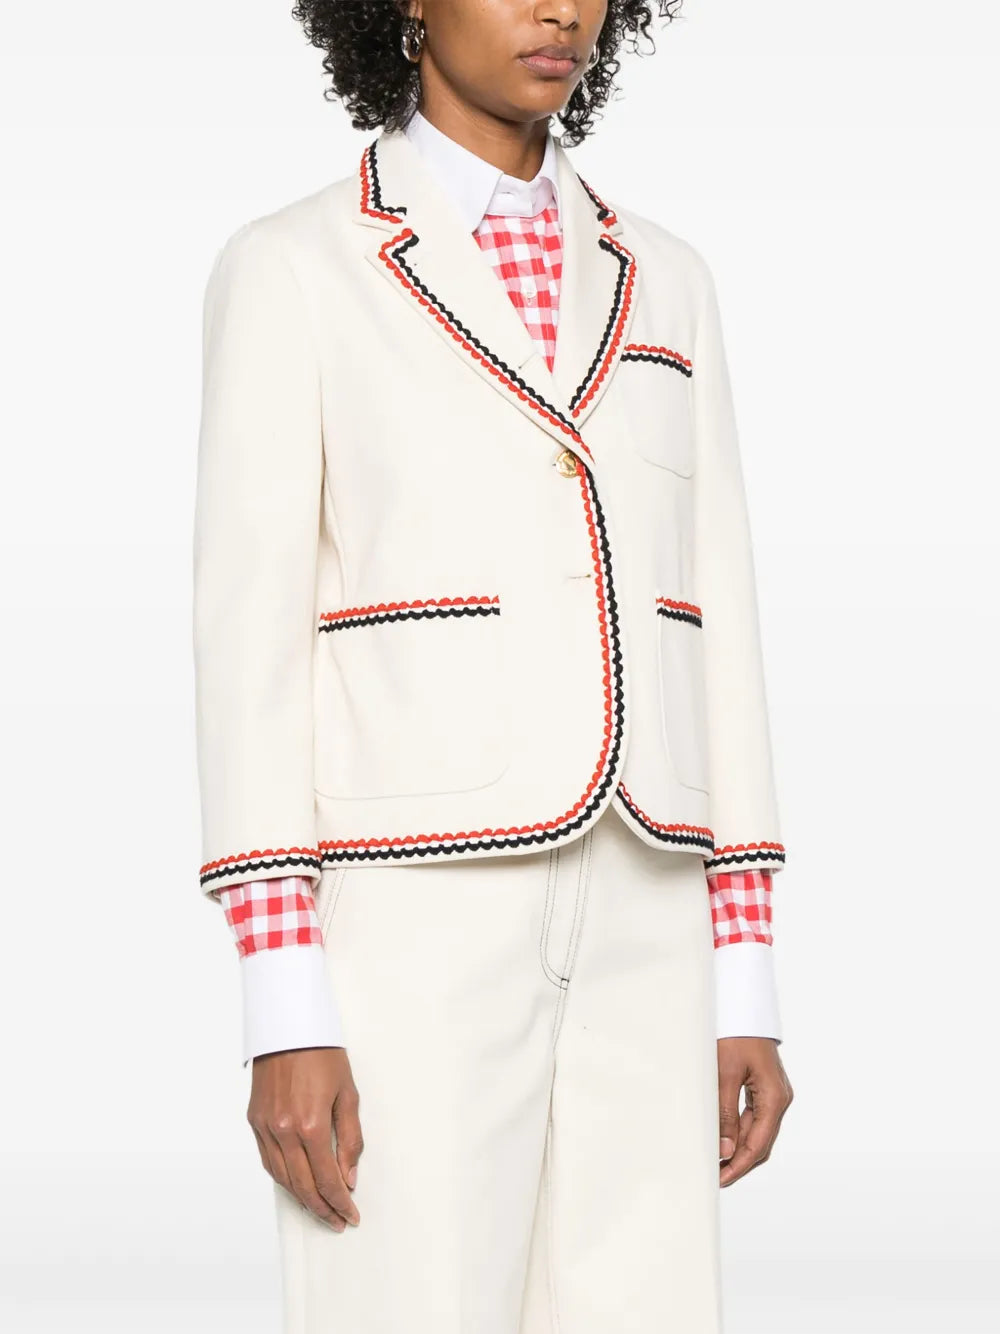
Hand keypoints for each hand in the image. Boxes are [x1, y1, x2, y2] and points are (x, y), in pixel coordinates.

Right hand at [247, 1046, 363, 1229]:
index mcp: (311, 1125)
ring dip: (302, 1198)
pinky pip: (268, 1160)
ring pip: (282, 1178)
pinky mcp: (254, 1120)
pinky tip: (296, 1184)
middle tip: (337, 1222)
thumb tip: (349, 1177)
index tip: (351, 1217)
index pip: (327, 1180)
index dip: (340, 1203)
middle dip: (322, 1209)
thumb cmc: (323, 1055)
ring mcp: (265, 1127)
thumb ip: (350, 1139)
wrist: (288, 1026)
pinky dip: (282, 1178)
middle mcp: (284, 1131)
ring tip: (320, 1209)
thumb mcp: (347, 1093)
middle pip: (303, 1186)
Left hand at [717, 1037, 792, 1186]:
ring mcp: (774, 1094)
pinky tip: (723, 1138)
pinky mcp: (765, 1088)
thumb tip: (724, 1149)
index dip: (738, 1165)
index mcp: (774, 1098)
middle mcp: (779, 1099)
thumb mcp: (725, 1074)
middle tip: (715, 1175)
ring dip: (738, 1148)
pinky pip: (754, 1117)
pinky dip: (739, 1131)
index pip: (758, 1145)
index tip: (720, 1178)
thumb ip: (725, 1113)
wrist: (744, 1008)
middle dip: (739, 1161)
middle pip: (761, 1142)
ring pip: (757, 1131)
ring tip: (716, 1160)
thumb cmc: (736, 1036)